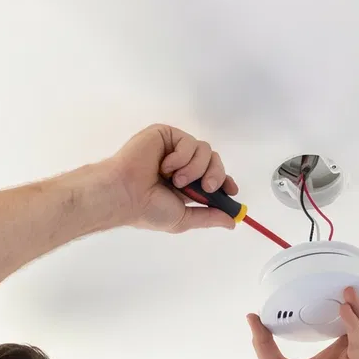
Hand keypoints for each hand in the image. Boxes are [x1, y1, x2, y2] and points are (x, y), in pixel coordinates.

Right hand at [101, 124, 240, 233]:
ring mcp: (173, 149)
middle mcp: (181, 164)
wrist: (126, 194)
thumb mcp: (183, 219)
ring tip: (176, 180)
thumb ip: (208, 218)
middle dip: (215, 175)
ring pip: (204, 150)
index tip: (231, 191)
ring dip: (195, 168)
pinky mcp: (166, 135)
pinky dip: (181, 157)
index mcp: (185, 184)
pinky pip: (188, 142)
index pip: (213, 176)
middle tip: (206, 188)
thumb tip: (232, 223)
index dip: (225, 181)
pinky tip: (165, 167)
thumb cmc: (148, 209)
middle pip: (214, 160)